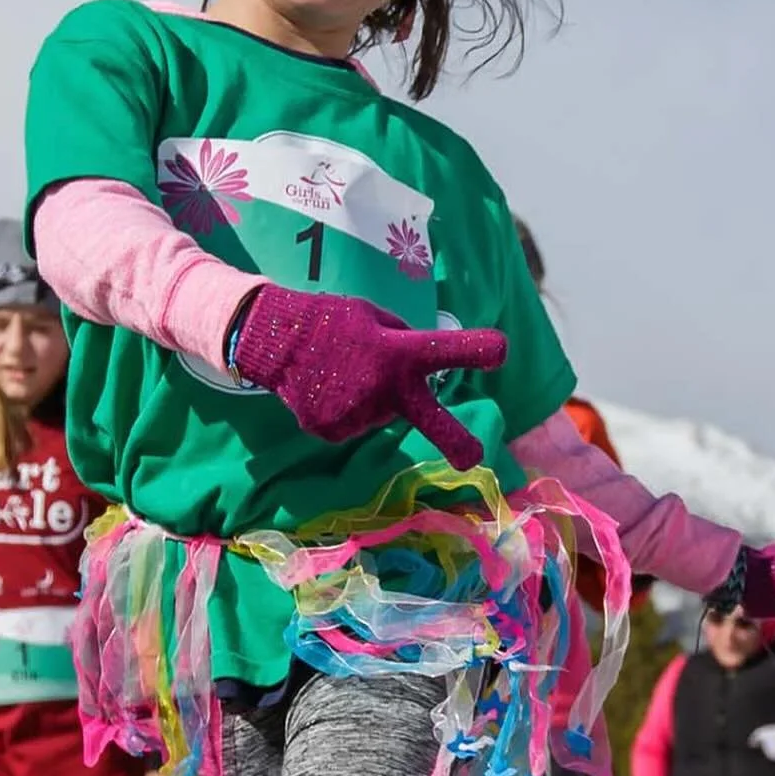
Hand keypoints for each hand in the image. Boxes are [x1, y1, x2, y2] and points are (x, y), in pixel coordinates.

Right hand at [232, 285, 505, 471]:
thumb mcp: (371, 317)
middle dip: (454, 439)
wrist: (273, 340)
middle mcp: (381, 388)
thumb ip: (401, 342)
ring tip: (341, 376)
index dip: (471, 350)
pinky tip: (326, 391)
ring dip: (368, 400)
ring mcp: (356, 414)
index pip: (439, 349)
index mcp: (395, 352)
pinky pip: (351, 426)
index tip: (501, 351)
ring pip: (378, 416)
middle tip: (474, 458)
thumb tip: (420, 370)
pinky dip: (342, 412)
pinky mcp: (332, 432)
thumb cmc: (330, 322)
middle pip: (427, 417)